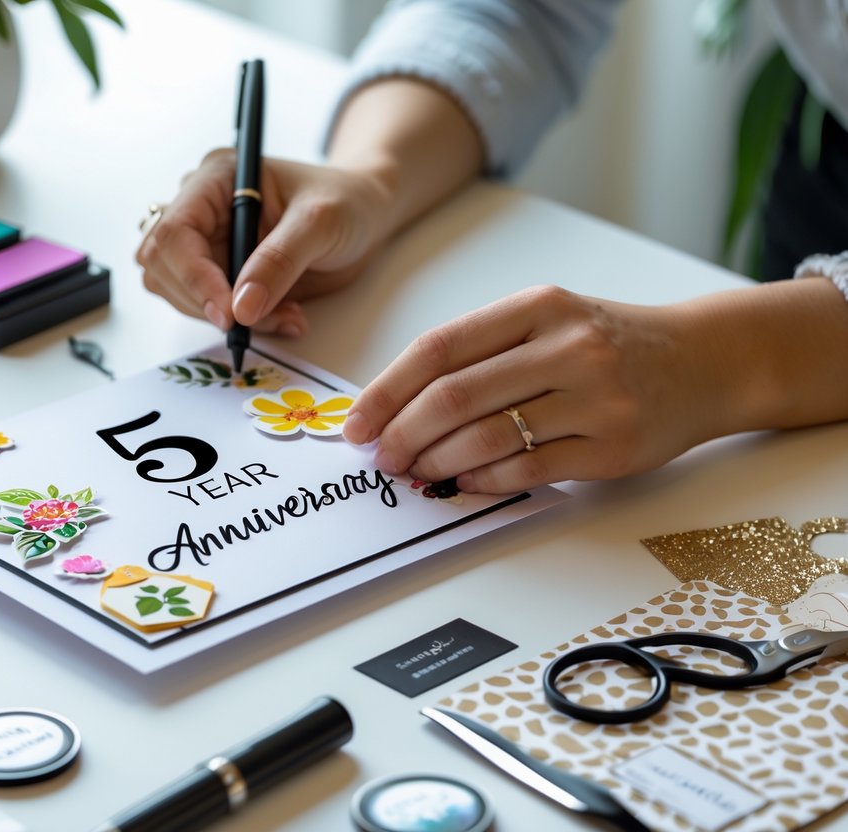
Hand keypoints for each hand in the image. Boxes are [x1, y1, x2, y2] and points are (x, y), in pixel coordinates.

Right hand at [135, 149, 393, 335]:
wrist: (363, 216)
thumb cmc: (345, 201)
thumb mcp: (320, 223)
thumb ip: (279, 261)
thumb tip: (241, 307)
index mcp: (216, 178)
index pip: (176, 230)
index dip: (193, 276)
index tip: (228, 313)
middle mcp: (200, 209)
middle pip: (164, 266)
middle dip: (207, 302)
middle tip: (259, 320)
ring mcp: (206, 243)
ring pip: (179, 293)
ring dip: (225, 317)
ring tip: (284, 315)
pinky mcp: (219, 273)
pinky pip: (208, 309)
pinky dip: (241, 323)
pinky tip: (281, 316)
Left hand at [343, 285, 718, 492]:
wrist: (705, 361)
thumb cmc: (609, 342)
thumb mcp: (548, 319)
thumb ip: (482, 350)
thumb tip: (400, 403)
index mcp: (538, 307)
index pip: (439, 349)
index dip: (387, 391)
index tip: (357, 422)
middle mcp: (567, 348)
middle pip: (455, 397)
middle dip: (402, 433)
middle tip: (381, 456)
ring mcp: (594, 399)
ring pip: (487, 438)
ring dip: (436, 462)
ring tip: (415, 471)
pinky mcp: (613, 448)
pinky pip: (527, 471)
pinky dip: (482, 480)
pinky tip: (461, 481)